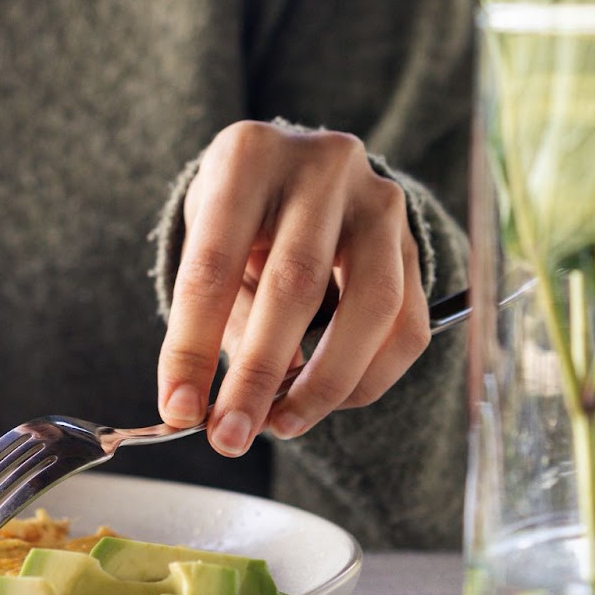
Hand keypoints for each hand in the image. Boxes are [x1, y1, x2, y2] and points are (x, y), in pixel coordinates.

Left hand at [157, 121, 430, 455]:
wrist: (300, 170)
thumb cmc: (241, 213)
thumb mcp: (207, 241)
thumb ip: (213, 314)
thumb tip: (205, 406)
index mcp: (248, 158)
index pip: (212, 266)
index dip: (192, 346)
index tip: (179, 409)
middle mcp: (322, 166)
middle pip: (293, 286)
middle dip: (258, 375)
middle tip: (231, 436)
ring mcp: (379, 200)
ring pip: (370, 306)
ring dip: (324, 383)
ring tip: (282, 425)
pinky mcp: (415, 241)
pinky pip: (405, 325)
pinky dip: (368, 377)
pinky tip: (327, 400)